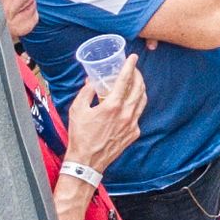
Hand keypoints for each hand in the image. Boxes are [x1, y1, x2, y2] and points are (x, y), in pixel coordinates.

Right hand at [63, 59, 147, 177]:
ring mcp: (132, 125)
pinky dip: (135, 105)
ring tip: (135, 83)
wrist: (87, 162)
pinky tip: (129, 104)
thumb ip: (86, 92)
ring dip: (140, 89)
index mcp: (112, 106)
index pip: (125, 80)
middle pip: (139, 88)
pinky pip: (138, 115)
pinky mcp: (133, 134)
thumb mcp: (77, 110)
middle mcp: (126, 114)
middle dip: (138, 75)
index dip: (130, 66)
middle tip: (134, 69)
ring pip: (142, 101)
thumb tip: (91, 81)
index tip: (133, 58)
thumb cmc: (80, 136)